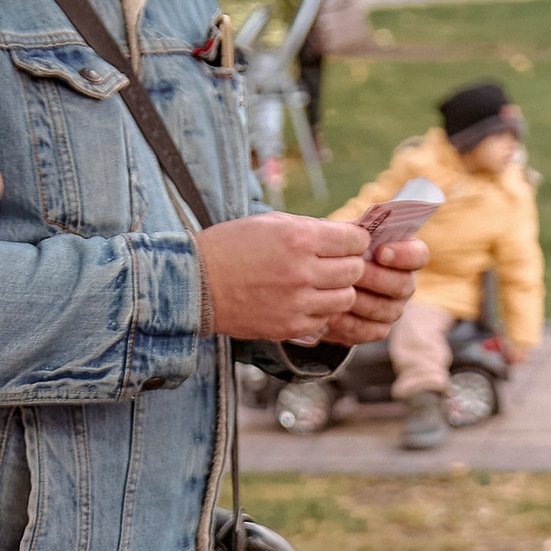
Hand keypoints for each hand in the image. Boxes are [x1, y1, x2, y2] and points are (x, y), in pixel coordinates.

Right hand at [197, 212, 371, 343]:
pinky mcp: (290, 326)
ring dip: (337, 290)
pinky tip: (302, 301)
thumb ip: (311, 229)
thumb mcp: (271, 223)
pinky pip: (325, 319)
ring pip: (345, 298)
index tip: (346, 243)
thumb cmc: (231, 246)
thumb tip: (348, 234)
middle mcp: (302, 271)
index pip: (355, 241)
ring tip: (318, 284)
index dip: (354, 241)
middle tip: (333, 264)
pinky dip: (320, 310)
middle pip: (354, 270)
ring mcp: (297, 302)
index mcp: (299, 238)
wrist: (195, 284)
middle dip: (348, 265)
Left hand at [320, 237, 426, 345]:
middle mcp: (404, 284)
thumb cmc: (337, 252)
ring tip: (337, 291)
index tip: (381, 252)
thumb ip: (355, 232)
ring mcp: (393, 309)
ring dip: (361, 300)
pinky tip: (331, 313)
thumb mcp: (344, 237)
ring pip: (386, 309)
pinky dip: (348, 322)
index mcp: (404, 256)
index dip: (404, 255)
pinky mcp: (378, 329)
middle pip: (404, 285)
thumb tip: (356, 230)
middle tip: (354, 273)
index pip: (419, 255)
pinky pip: (368, 330)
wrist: (320, 283)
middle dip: (377, 278)